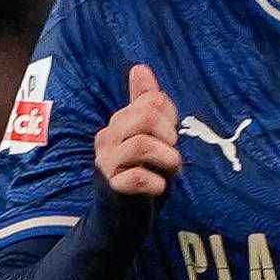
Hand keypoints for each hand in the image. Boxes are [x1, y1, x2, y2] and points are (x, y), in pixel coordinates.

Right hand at [97, 63, 181, 196]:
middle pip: (146, 117)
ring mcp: (107, 160)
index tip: (171, 135)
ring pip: (142, 144)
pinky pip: (136, 177)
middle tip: (172, 152)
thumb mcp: (151, 134)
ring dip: (168, 159)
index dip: (170, 117)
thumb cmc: (142, 169)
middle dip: (169, 135)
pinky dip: (155, 183)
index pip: (151, 102)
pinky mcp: (111, 185)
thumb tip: (140, 68)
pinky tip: (158, 186)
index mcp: (120, 121)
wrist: (124, 211)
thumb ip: (147, 103)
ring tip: (170, 169)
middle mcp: (108, 136)